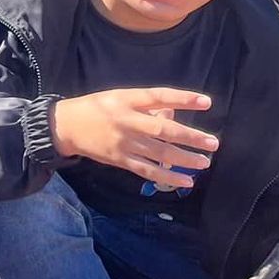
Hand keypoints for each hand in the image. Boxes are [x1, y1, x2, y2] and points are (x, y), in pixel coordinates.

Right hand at [51, 88, 219, 189]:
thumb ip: (145, 105)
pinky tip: (185, 181)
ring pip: (159, 152)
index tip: (206, 103)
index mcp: (126, 99)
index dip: (183, 99)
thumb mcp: (119, 97)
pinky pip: (148, 170)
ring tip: (204, 162)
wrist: (66, 126)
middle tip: (213, 143)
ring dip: (184, 159)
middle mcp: (126, 120)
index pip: (159, 97)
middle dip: (190, 137)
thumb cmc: (96, 108)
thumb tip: (173, 115)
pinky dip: (168, 177)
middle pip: (163, 129)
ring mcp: (123, 142)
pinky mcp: (120, 159)